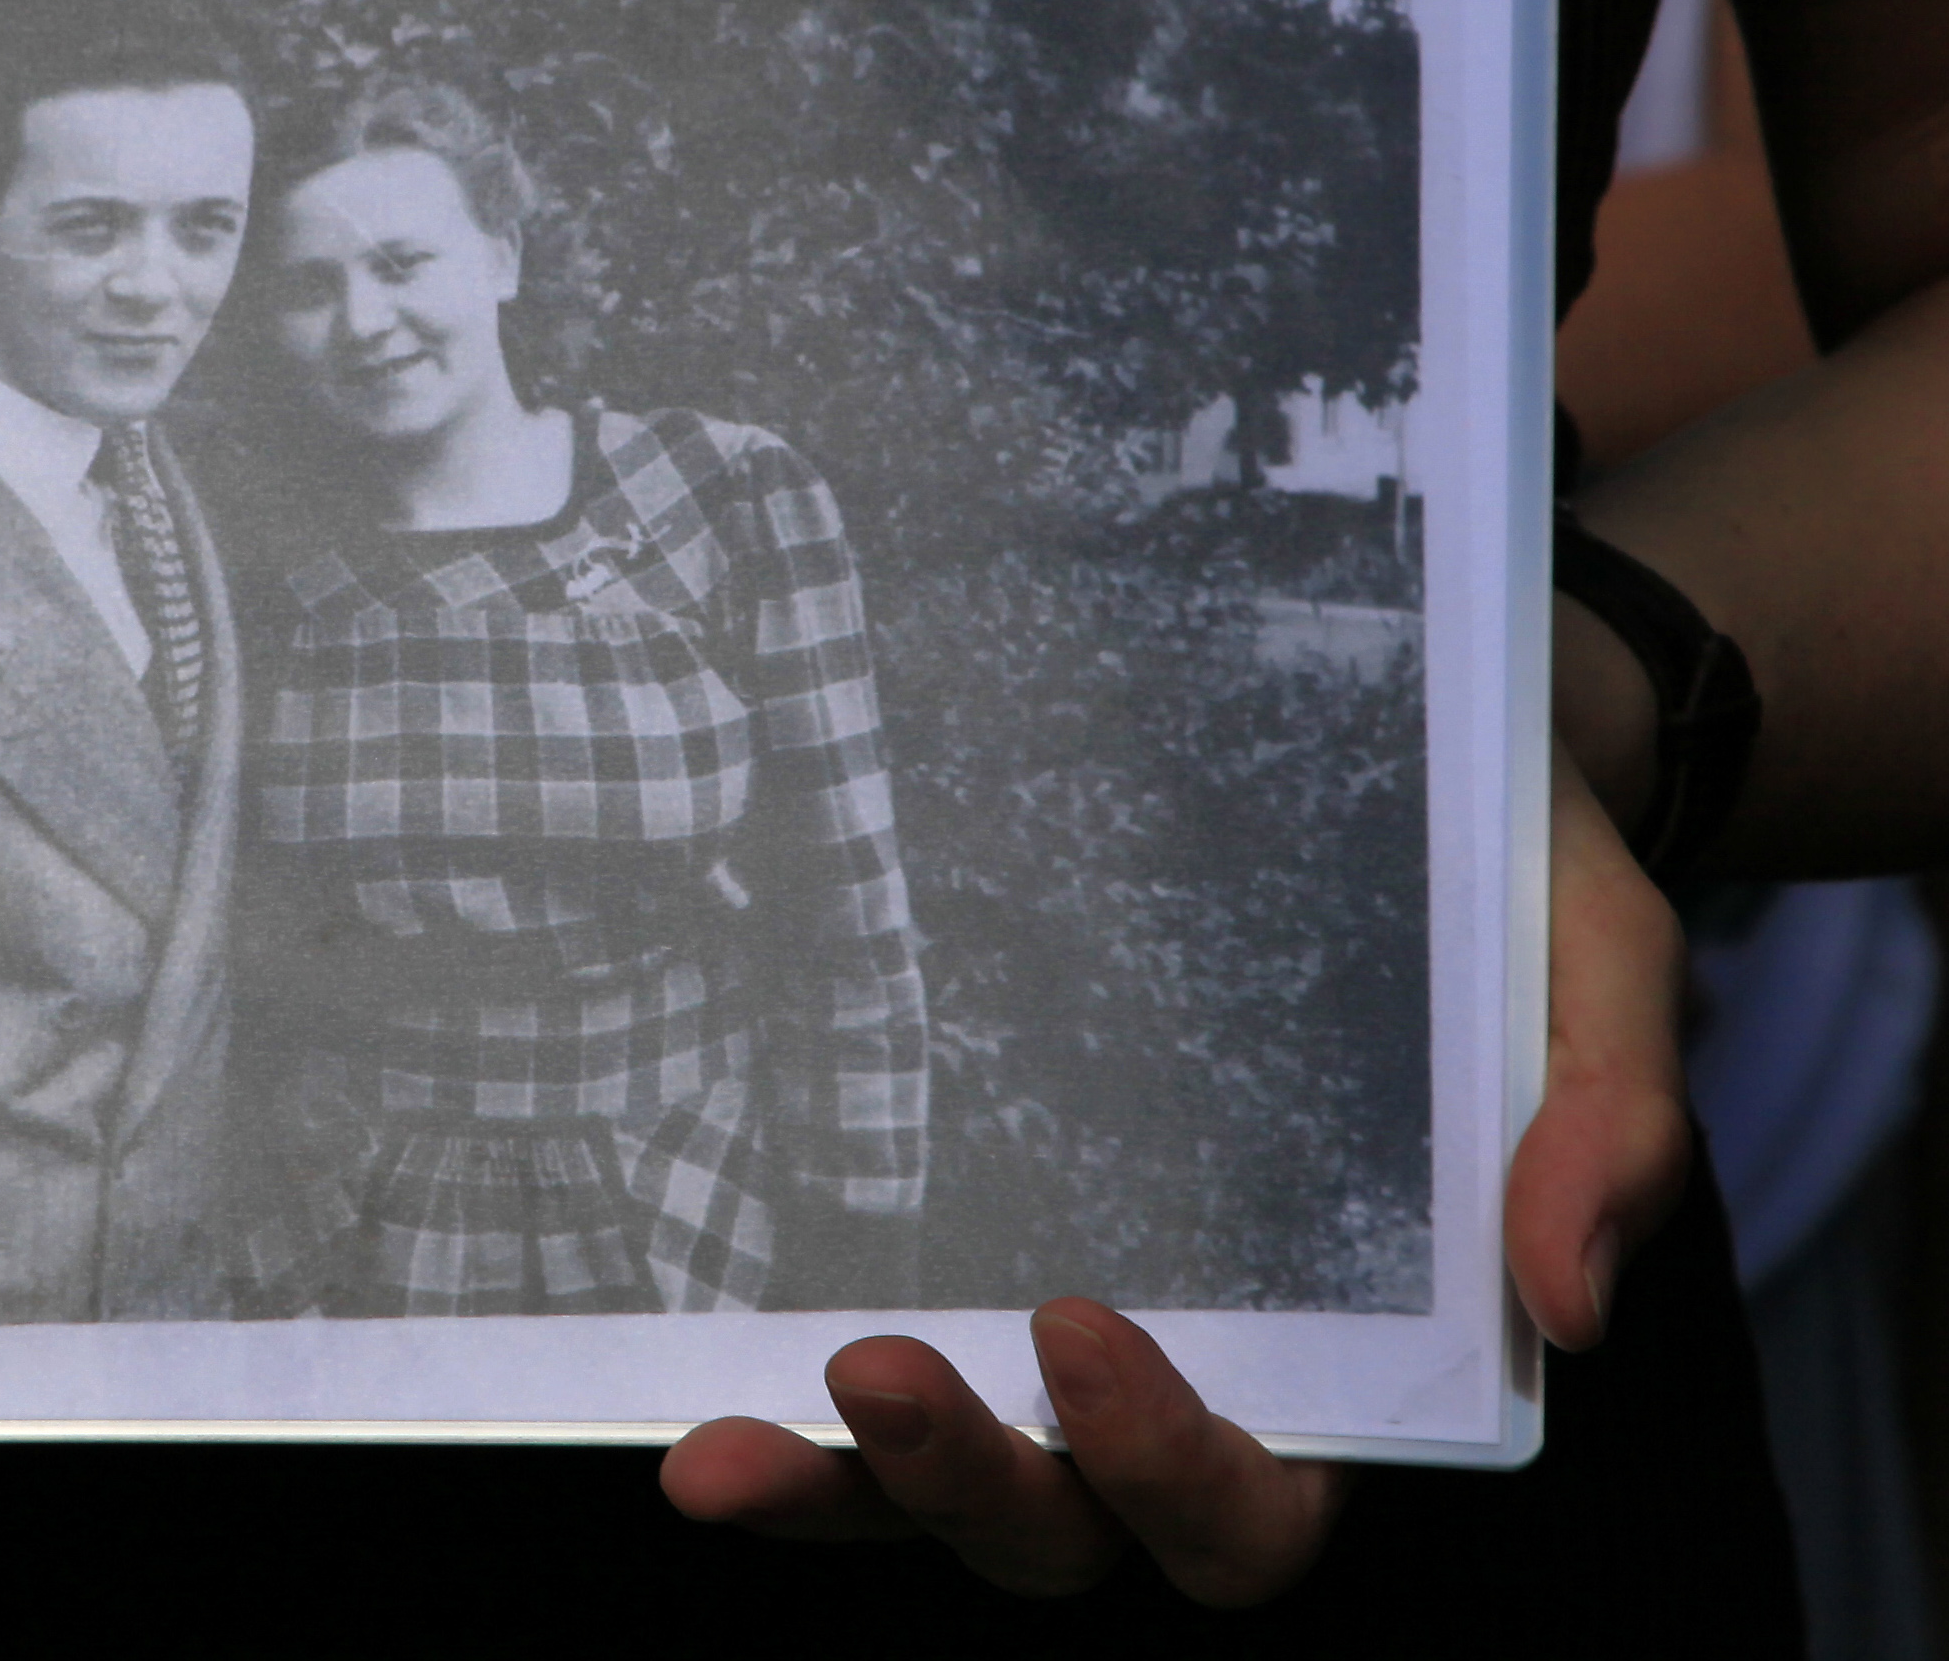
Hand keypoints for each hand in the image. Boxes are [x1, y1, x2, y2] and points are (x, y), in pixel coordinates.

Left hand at [663, 742, 1689, 1603]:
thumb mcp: (1590, 962)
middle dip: (968, 1482)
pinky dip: (781, 1409)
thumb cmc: (1505, 880)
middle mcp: (1183, 1378)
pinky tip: (681, 1384)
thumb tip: (1562, 1302)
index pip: (1259, 1506)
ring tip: (718, 1455)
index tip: (1086, 1324)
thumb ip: (1605, 1122)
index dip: (1173, 1464)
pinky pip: (862, 1376)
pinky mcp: (954, 1235)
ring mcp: (1047, 1330)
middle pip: (1071, 1527)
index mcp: (1351, 1360)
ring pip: (941, 1488)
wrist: (1406, 759)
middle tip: (877, 1371)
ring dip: (833, 1491)